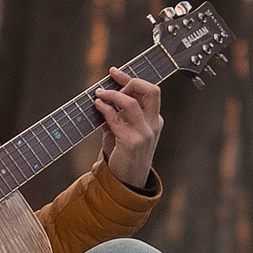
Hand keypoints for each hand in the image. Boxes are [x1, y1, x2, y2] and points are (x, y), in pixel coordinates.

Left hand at [93, 68, 162, 189]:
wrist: (127, 181)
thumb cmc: (124, 153)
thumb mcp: (125, 131)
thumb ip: (119, 114)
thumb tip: (103, 95)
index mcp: (154, 120)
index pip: (149, 91)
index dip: (131, 79)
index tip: (114, 72)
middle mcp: (153, 124)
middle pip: (151, 91)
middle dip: (130, 81)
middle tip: (111, 80)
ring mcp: (144, 133)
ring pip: (131, 103)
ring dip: (112, 94)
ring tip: (99, 93)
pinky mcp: (131, 142)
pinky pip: (116, 119)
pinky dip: (105, 109)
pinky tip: (97, 105)